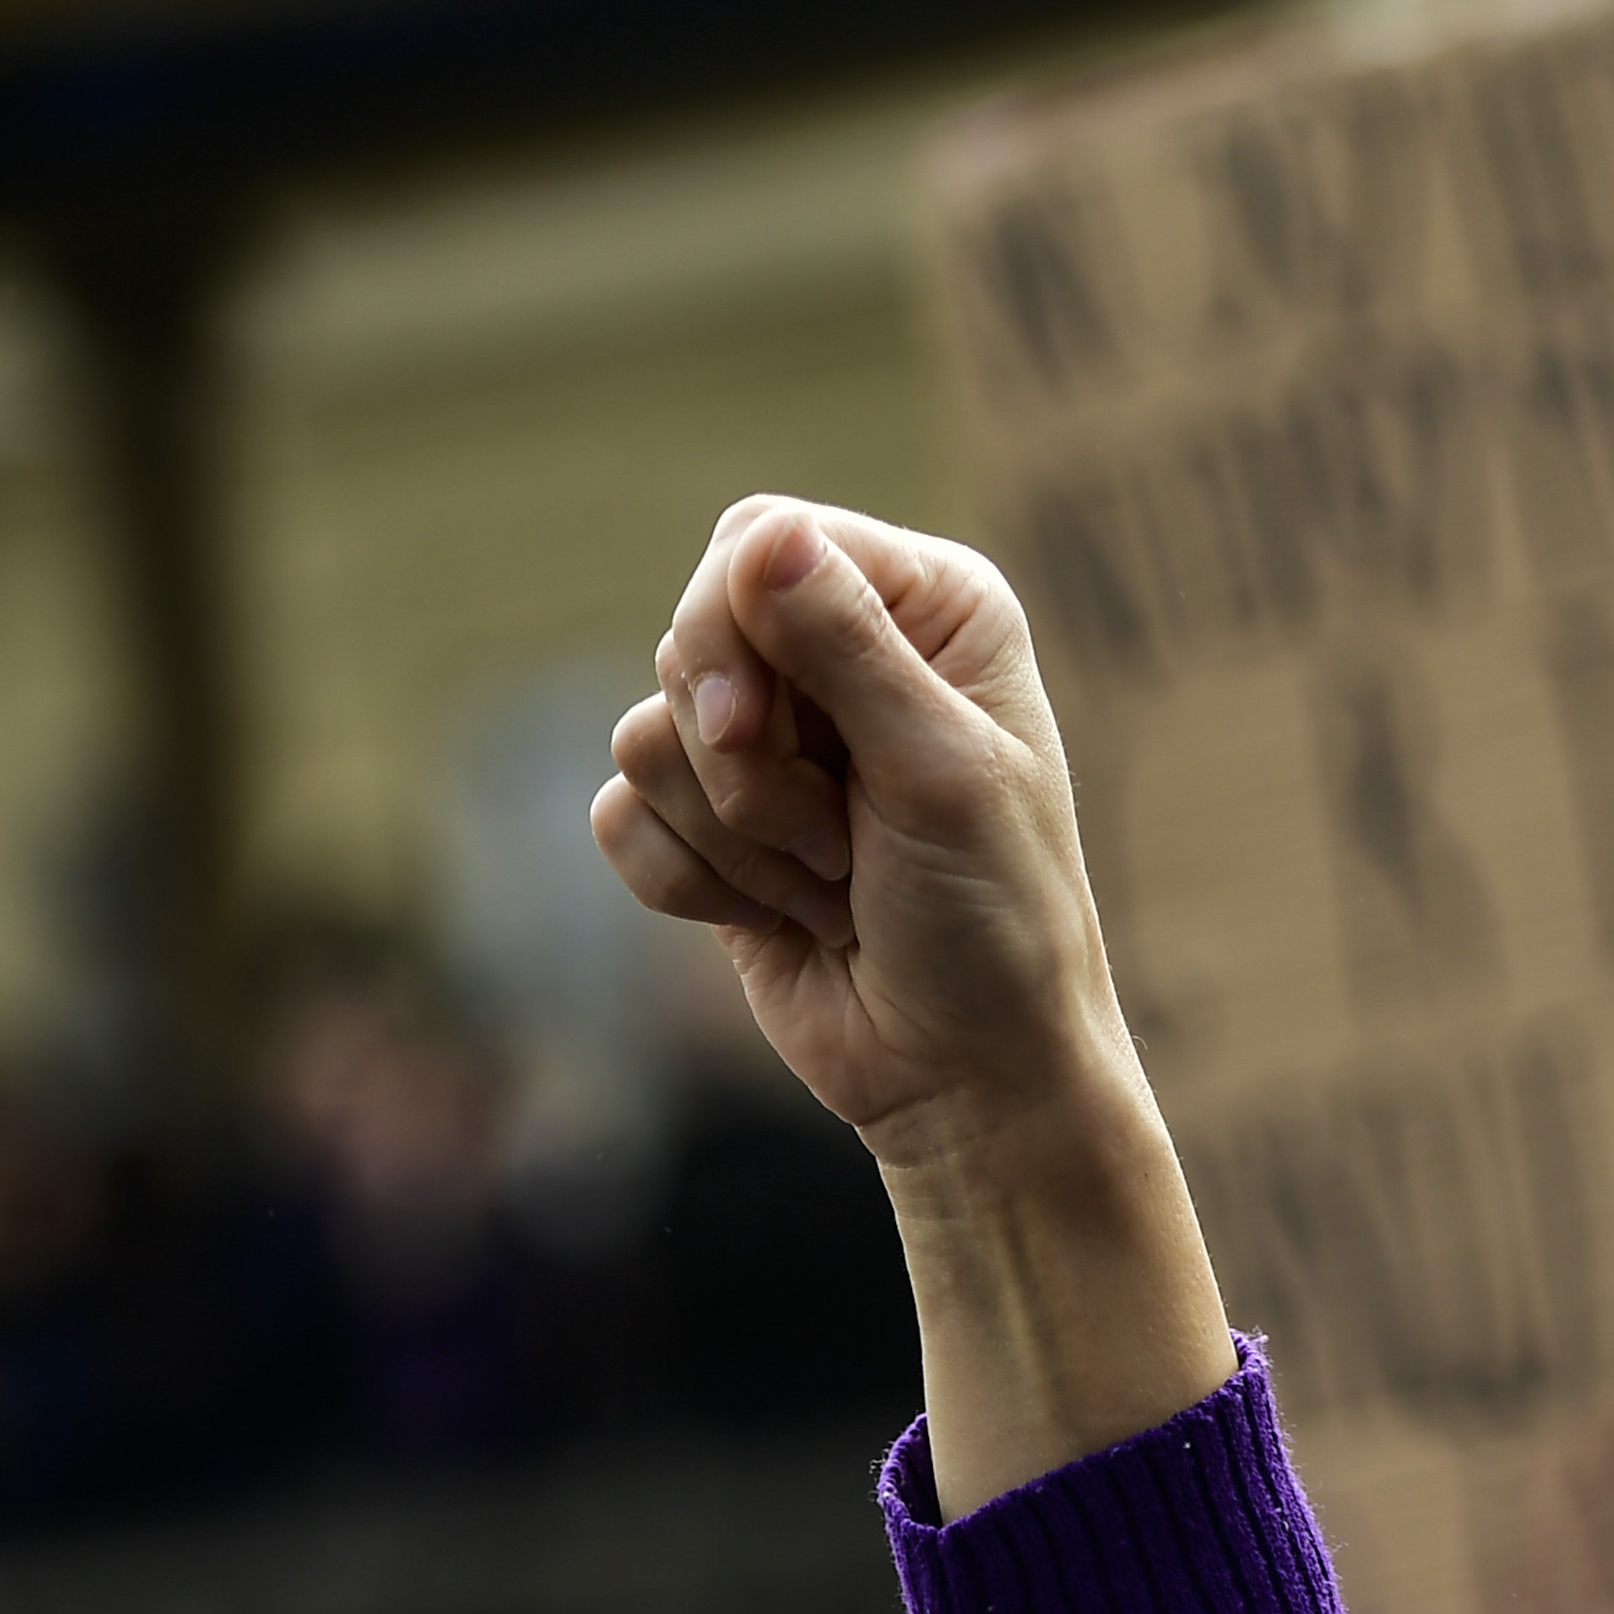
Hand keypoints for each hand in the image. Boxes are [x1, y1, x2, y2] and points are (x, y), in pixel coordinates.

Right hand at [590, 497, 1228, 1510]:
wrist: (970, 1077)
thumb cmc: (993, 924)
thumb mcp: (941, 775)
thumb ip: (851, 650)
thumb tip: (764, 536)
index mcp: (928, 609)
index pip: (759, 541)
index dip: (730, 628)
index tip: (760, 722)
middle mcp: (846, 657)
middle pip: (689, 637)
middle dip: (748, 763)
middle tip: (844, 840)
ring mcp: (773, 745)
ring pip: (646, 739)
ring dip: (741, 841)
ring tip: (840, 888)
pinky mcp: (714, 827)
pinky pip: (620, 819)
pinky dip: (696, 886)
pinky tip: (790, 923)